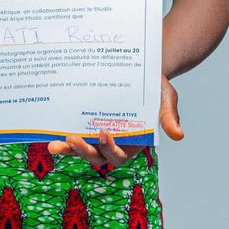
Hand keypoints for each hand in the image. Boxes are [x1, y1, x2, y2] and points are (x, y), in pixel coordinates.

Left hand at [47, 77, 186, 170]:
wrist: (140, 70)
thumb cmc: (156, 87)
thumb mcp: (165, 98)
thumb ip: (168, 116)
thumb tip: (178, 135)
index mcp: (134, 142)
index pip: (120, 155)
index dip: (110, 149)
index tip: (104, 132)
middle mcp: (114, 144)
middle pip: (97, 157)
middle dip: (84, 151)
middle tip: (73, 138)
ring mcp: (98, 136)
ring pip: (82, 151)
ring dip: (69, 150)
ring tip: (54, 145)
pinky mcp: (86, 126)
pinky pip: (73, 137)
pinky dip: (62, 140)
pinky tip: (50, 137)